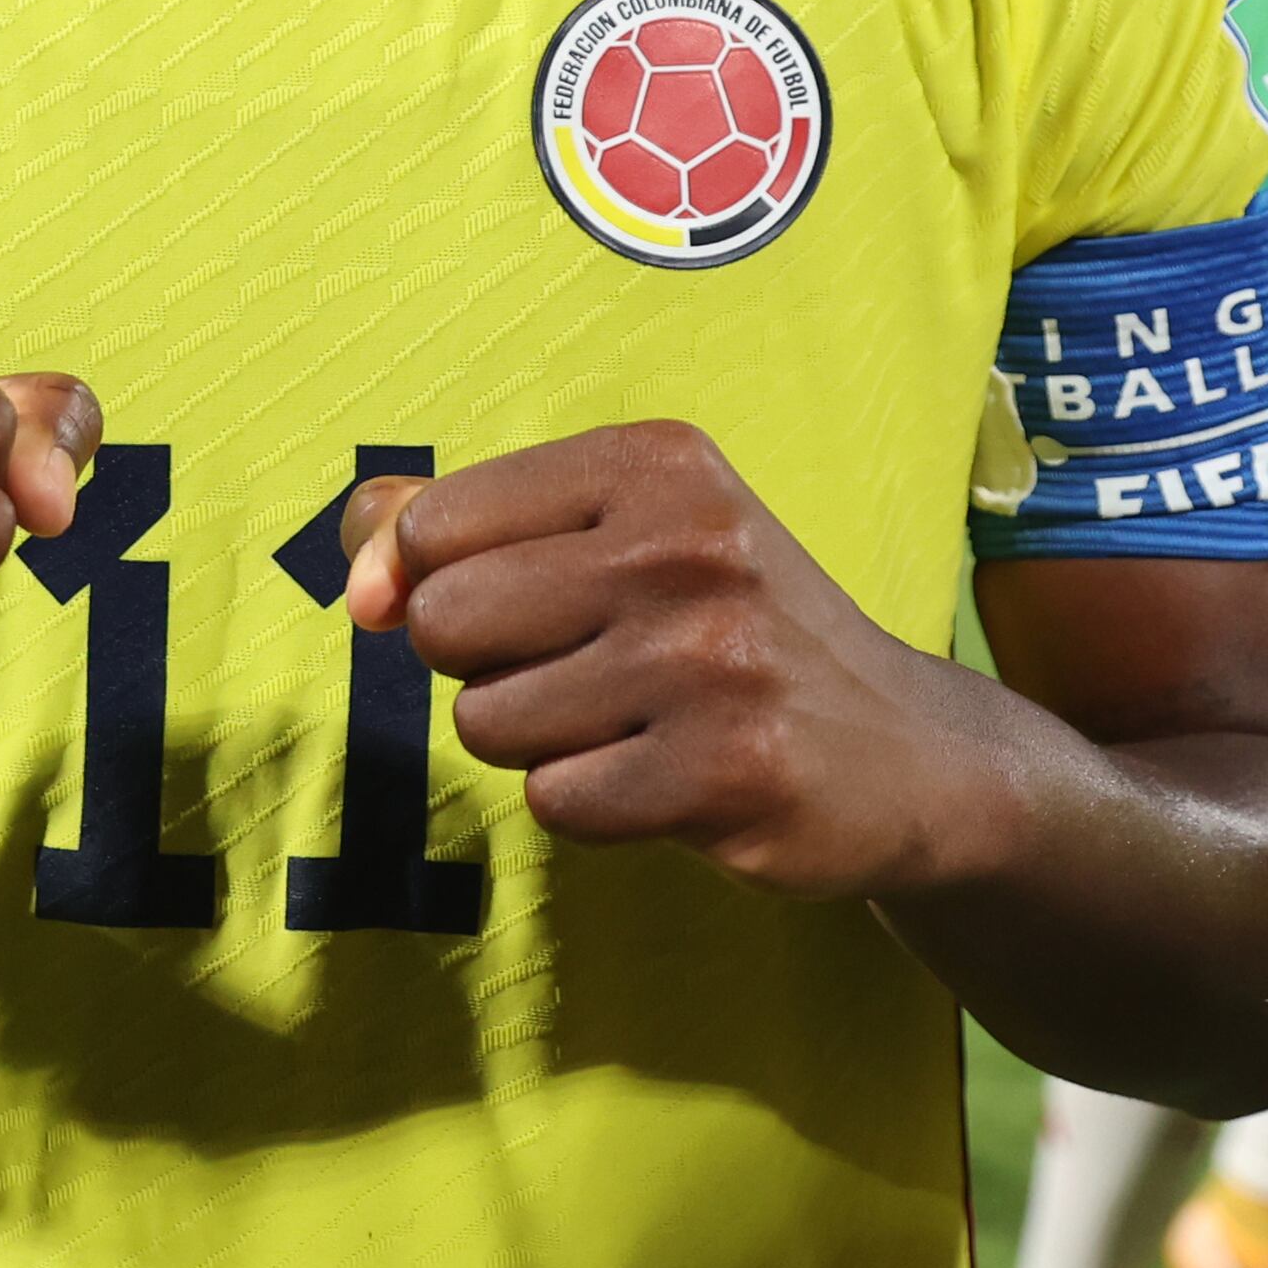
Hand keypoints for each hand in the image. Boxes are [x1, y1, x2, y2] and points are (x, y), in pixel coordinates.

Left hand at [337, 422, 990, 903]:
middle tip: (587, 669)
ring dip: (541, 744)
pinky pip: (555, 802)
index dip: (428, 583)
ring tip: (636, 723)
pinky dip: (594, 805)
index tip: (495, 608)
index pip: (434, 522)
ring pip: (488, 722)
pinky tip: (669, 778)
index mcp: (655, 462)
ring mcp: (711, 659)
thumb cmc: (728, 634)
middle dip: (487, 667)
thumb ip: (465, 528)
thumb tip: (357, 578)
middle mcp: (685, 545)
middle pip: (446, 622)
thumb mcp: (624, 533)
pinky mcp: (728, 771)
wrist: (909, 751)